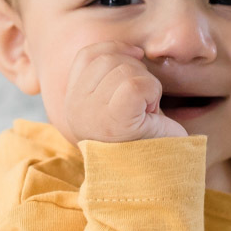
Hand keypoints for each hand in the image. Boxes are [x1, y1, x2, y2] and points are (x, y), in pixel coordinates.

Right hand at [64, 41, 187, 143]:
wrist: (157, 180)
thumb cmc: (145, 143)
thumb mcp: (121, 105)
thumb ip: (114, 77)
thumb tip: (132, 49)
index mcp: (73, 105)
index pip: (87, 56)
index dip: (116, 49)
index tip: (137, 60)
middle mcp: (75, 109)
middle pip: (109, 58)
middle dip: (137, 73)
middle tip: (143, 105)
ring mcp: (91, 114)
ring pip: (126, 69)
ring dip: (148, 87)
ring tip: (146, 114)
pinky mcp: (113, 119)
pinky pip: (138, 84)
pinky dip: (153, 94)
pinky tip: (151, 115)